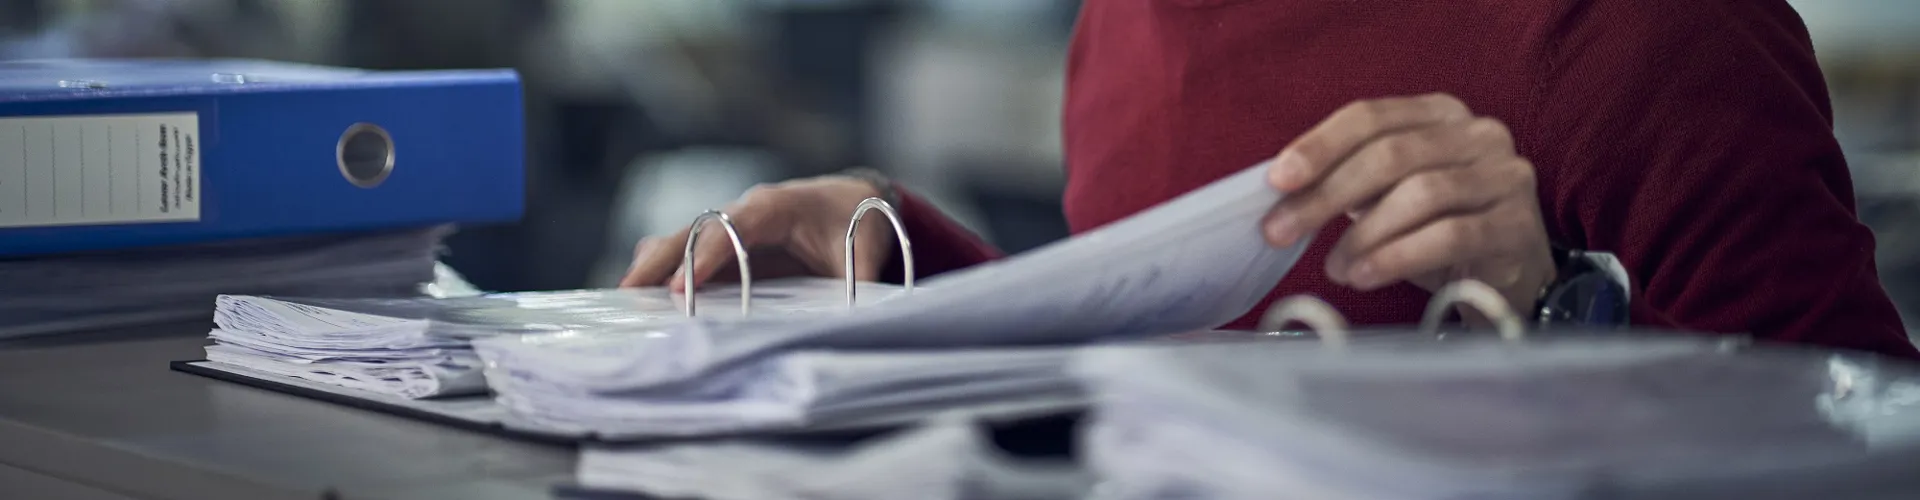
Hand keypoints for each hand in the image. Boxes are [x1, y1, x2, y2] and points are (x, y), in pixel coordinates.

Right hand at [620, 175, 894, 291]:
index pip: (733, 226)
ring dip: (653, 266)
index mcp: (775, 205)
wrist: (856, 201)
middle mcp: (744, 211)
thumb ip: (859, 282)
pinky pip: (689, 254)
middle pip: (693, 230)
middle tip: (629, 292)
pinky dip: (664, 271)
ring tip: (625, 299)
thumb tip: (856, 319)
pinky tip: (643, 299)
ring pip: (683, 240)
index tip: (679, 286)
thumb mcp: (866, 251)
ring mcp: (732, 226)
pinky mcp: (728, 245)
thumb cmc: (859, 221)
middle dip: (660, 260)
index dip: (706, 255)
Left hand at [1262, 93, 1555, 315]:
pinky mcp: (1518, 226)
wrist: (1508, 278)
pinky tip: (1364, 276)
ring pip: (1421, 194)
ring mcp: (1506, 177)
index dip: (1319, 146)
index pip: (1371, 117)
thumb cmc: (1437, 230)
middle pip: (1391, 154)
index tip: (1276, 180)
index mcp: (1441, 113)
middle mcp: (1480, 135)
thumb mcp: (1388, 196)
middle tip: (1283, 231)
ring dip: (1363, 234)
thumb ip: (1347, 183)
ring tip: (1333, 267)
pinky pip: (1449, 236)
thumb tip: (1282, 193)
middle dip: (1327, 195)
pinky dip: (1397, 256)